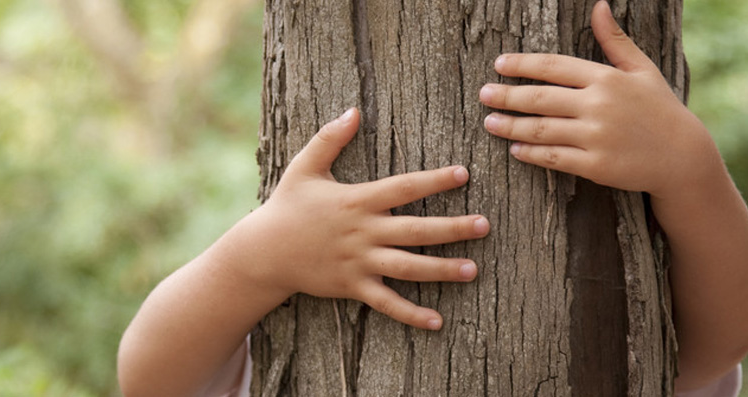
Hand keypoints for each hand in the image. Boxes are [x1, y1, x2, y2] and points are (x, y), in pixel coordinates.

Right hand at [227, 108, 489, 330]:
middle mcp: (363, 232)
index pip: (403, 188)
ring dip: (442, 270)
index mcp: (357, 200)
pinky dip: (411, 314)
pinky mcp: (352, 286)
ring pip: (408, 267)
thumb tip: (353, 110)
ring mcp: (358, 262)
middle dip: (452, 228)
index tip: (463, 174)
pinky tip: (437, 321)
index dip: (434, 180)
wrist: (263, 252)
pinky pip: (386, 302)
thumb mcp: (304, 167)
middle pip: (416, 229)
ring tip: (473, 269)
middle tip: (484, 225)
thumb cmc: (286, 207)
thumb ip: (329, 138)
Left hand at [478, 0, 719, 198]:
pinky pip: (554, 157)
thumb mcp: (642, 70)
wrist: (683, 157)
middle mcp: (598, 106)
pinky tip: (515, 150)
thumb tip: (599, 5)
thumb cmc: (660, 109)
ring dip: (510, 126)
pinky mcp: (595, 165)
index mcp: (607, 78)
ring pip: (541, 129)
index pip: (553, 67)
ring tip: (490, 122)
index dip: (522, 65)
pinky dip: (530, 153)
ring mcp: (596, 137)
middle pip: (539, 98)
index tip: (499, 65)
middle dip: (506, 95)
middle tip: (483, 94)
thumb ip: (614, 40)